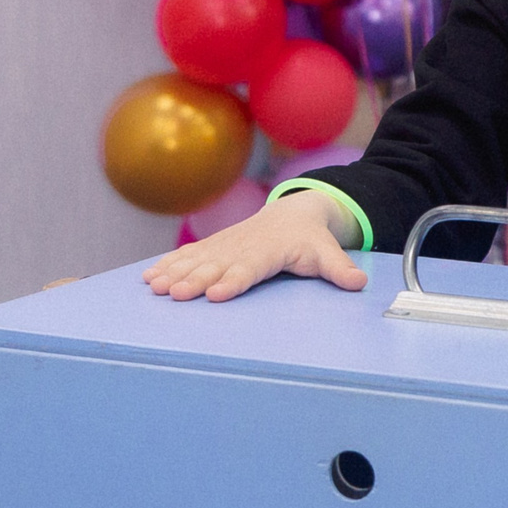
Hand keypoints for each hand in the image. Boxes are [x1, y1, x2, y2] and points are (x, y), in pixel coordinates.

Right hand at [143, 194, 367, 303]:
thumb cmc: (310, 239)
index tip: (219, 292)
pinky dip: (168, 265)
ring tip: (155, 288)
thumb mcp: (326, 252)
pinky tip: (149, 278)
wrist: (293, 213)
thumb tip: (358, 283)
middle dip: (196, 279)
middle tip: (177, 295)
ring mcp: (225, 246)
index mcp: (271, 250)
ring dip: (175, 273)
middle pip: (218, 265)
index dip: (235, 279)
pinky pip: (188, 256)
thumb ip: (339, 268)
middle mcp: (243, 247)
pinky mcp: (213, 248)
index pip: (251, 267)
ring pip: (197, 260)